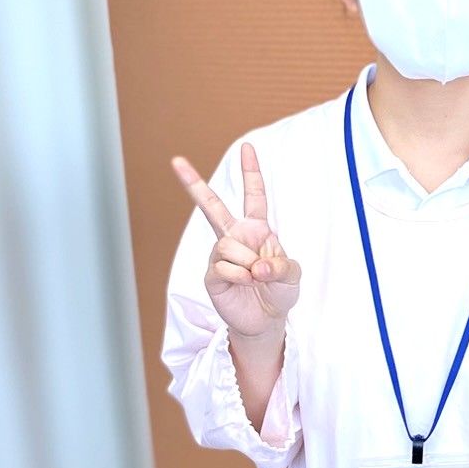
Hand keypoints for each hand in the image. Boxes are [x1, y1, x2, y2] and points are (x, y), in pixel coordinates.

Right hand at [172, 143, 301, 343]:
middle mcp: (235, 237)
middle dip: (193, 183)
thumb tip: (257, 267)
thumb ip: (282, 266)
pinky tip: (245, 285)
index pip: (254, 196)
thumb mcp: (293, 275)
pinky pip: (224, 267)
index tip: (247, 146)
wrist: (267, 320)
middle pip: (211, 206)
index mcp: (257, 229)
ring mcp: (220, 255)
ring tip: (256, 278)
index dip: (251, 172)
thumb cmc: (279, 291)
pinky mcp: (212, 274)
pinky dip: (240, 277)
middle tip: (175, 161)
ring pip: (228, 245)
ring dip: (248, 263)